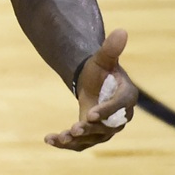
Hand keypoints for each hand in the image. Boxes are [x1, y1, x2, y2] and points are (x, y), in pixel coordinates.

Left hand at [45, 28, 137, 150]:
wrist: (92, 82)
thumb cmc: (101, 69)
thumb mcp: (103, 58)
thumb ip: (111, 49)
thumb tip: (121, 31)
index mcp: (126, 97)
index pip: (119, 108)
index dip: (107, 111)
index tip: (91, 114)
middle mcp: (120, 118)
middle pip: (107, 128)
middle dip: (90, 130)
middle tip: (74, 130)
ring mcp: (107, 129)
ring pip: (92, 139)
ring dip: (76, 140)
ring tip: (59, 138)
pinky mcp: (92, 135)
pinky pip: (81, 144)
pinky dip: (65, 144)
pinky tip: (48, 139)